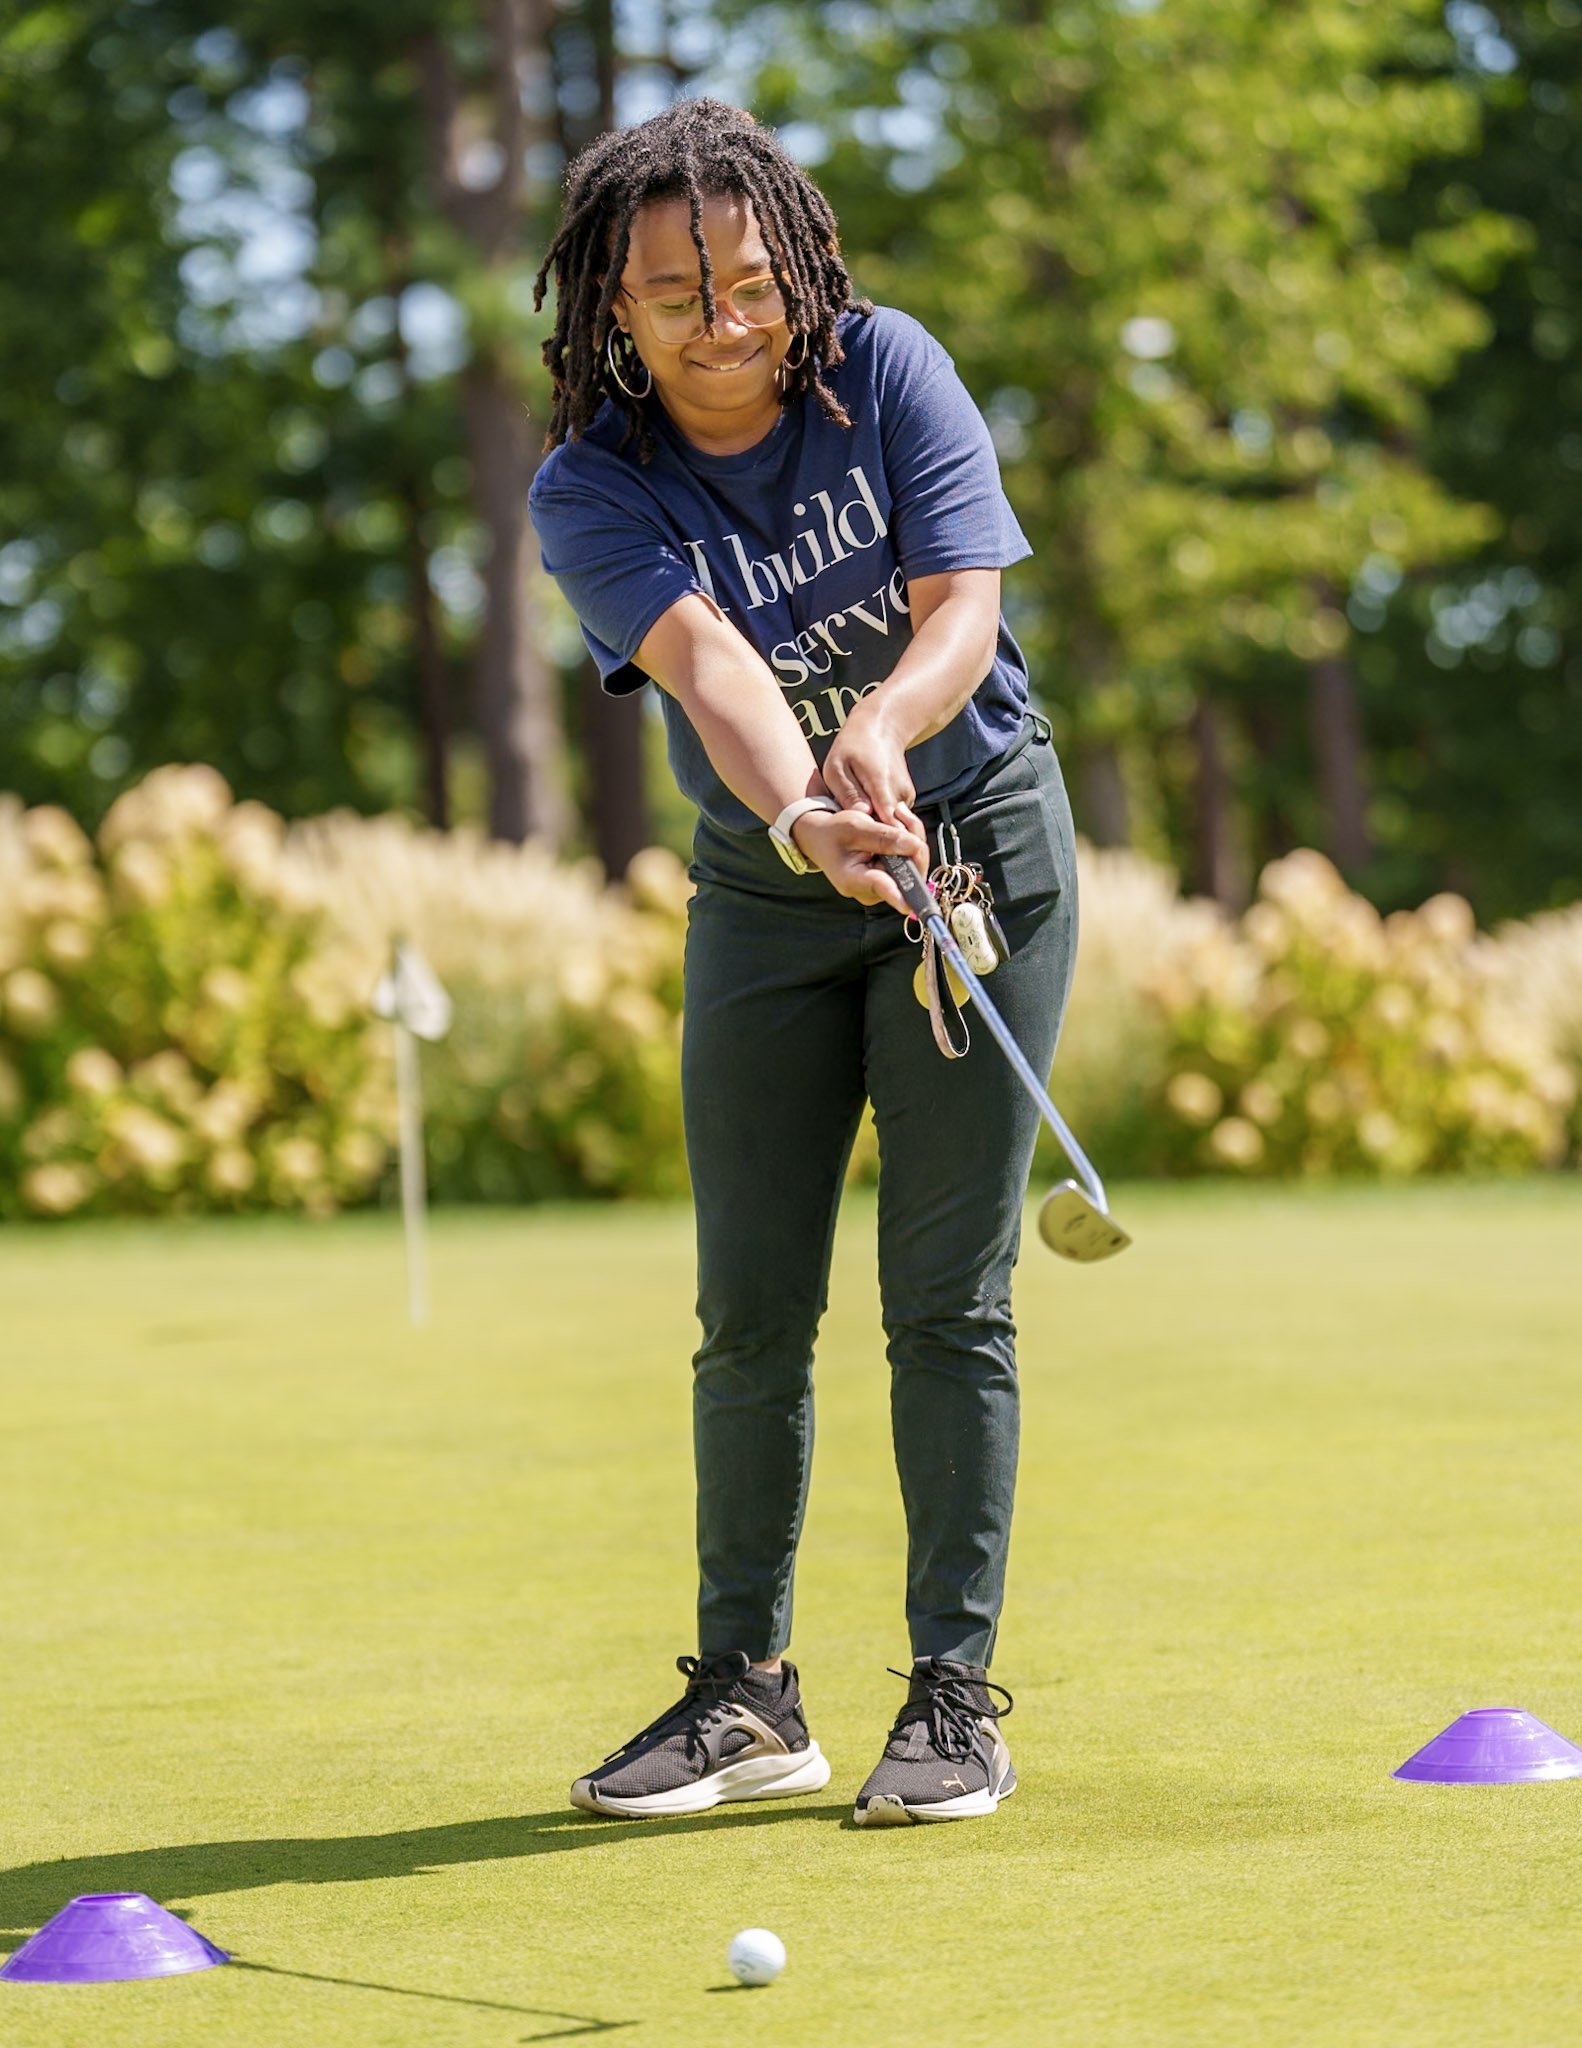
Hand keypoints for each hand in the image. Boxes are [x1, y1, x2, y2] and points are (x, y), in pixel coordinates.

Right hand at [792, 806, 928, 914]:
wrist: (824, 838)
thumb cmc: (834, 833)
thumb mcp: (854, 827)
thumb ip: (883, 836)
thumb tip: (915, 846)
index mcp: (853, 880)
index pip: (881, 888)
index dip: (898, 895)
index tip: (908, 907)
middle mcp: (872, 892)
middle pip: (909, 872)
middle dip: (912, 841)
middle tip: (899, 814)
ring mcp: (884, 888)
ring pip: (915, 865)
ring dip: (913, 837)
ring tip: (896, 815)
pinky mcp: (892, 880)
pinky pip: (913, 862)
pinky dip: (911, 842)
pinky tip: (898, 826)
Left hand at [821, 695, 923, 844]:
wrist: (880, 729)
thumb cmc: (853, 747)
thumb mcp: (838, 768)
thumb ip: (849, 793)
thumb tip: (862, 815)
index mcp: (882, 785)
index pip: (888, 824)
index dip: (882, 845)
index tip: (874, 861)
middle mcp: (900, 795)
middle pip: (892, 831)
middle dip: (877, 845)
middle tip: (860, 858)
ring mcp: (906, 799)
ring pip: (893, 827)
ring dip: (877, 834)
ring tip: (859, 837)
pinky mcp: (906, 801)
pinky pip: (894, 821)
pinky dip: (881, 825)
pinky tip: (867, 822)